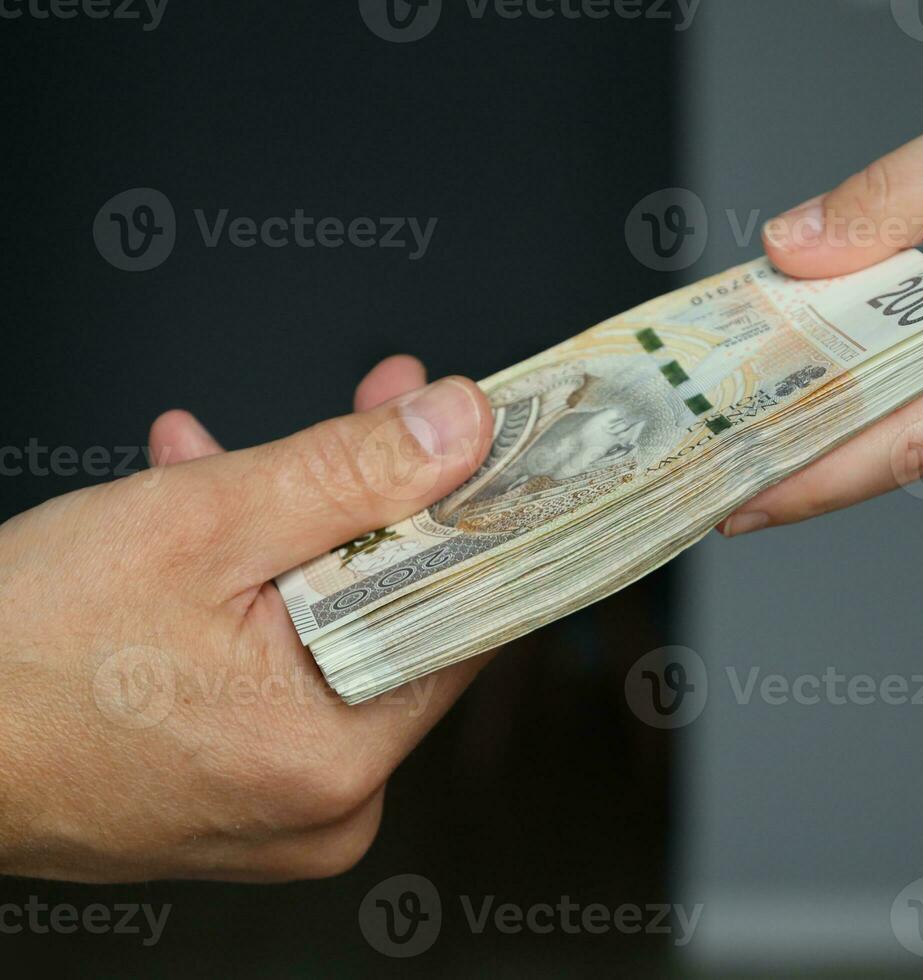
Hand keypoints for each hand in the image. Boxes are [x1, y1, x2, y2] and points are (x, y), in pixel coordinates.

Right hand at [0, 356, 493, 882]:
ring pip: (333, 635)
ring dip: (298, 535)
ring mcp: (280, 806)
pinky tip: (208, 522)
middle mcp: (324, 803)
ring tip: (243, 460)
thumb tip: (459, 429)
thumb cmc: (14, 660)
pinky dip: (257, 598)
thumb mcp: (200, 526)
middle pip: (397, 616)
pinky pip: (282, 675)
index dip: (470, 511)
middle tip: (375, 410)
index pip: (468, 616)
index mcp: (338, 755)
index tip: (474, 444)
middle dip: (370, 500)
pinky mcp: (237, 792)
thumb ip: (348, 473)